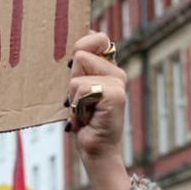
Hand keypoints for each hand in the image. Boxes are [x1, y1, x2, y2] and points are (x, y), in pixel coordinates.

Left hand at [67, 32, 129, 189]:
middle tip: (82, 101)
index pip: (97, 38)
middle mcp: (117, 72)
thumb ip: (79, 66)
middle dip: (72, 80)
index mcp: (109, 68)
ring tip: (85, 111)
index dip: (82, 45)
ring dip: (73, 97)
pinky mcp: (115, 94)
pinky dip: (78, 106)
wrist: (96, 151)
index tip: (75, 68)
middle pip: (80, 54)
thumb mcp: (77, 89)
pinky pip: (81, 89)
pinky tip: (89, 117)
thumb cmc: (84, 122)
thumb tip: (79, 40)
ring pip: (76, 76)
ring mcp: (118, 83)